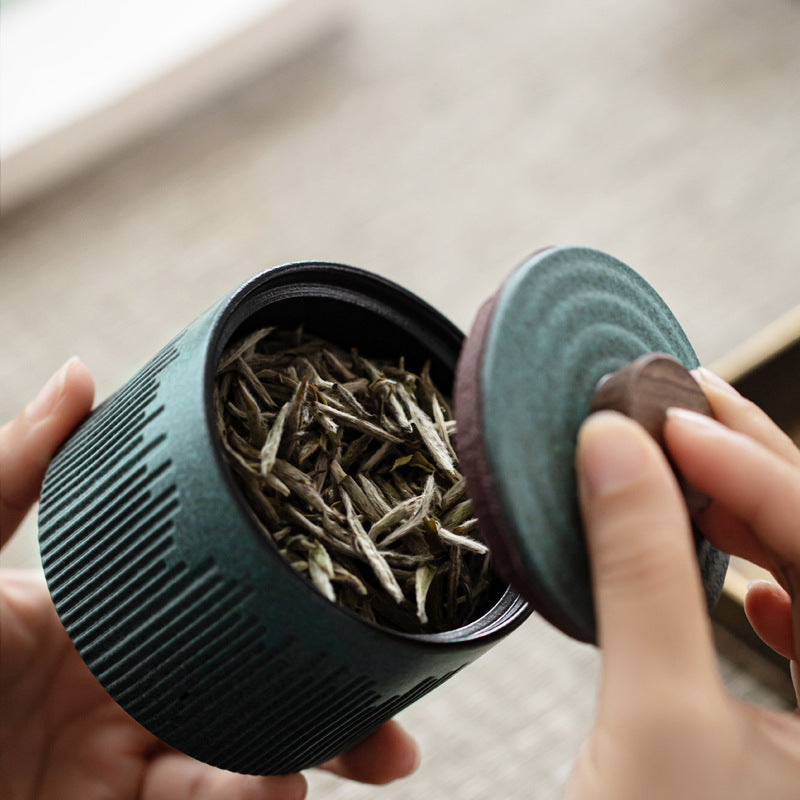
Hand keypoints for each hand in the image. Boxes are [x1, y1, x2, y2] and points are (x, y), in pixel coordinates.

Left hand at [0, 358, 418, 799]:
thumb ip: (16, 470)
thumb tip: (84, 371)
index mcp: (115, 620)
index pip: (226, 604)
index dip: (294, 605)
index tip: (358, 597)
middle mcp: (136, 694)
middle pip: (259, 693)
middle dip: (336, 713)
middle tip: (395, 737)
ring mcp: (131, 772)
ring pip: (250, 765)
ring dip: (302, 765)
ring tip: (349, 757)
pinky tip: (272, 791)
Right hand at [563, 367, 799, 799]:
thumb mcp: (648, 721)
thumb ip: (638, 571)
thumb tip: (610, 448)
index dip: (753, 473)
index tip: (666, 422)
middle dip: (758, 470)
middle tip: (685, 406)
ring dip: (756, 515)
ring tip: (691, 460)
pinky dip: (765, 581)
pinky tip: (736, 575)